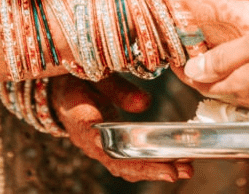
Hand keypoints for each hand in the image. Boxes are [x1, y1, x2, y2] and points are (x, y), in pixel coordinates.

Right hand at [50, 75, 191, 182]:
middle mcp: (89, 140)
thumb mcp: (95, 76)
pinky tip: (177, 164)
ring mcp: (100, 148)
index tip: (122, 150)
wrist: (63, 93)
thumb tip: (146, 103)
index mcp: (78, 116)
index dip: (106, 144)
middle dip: (146, 168)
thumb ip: (117, 89)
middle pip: (116, 160)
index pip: (90, 134)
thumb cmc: (79, 79)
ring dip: (155, 170)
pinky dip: (153, 165)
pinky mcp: (110, 148)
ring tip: (185, 170)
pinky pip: (130, 162)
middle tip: (174, 172)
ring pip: (126, 166)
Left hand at [181, 15, 248, 115]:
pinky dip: (247, 78)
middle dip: (203, 74)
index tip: (173, 56)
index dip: (186, 69)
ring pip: (240, 90)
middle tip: (189, 55)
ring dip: (225, 76)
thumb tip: (193, 71)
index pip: (203, 82)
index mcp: (244, 84)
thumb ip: (226, 57)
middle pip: (220, 88)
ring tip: (214, 58)